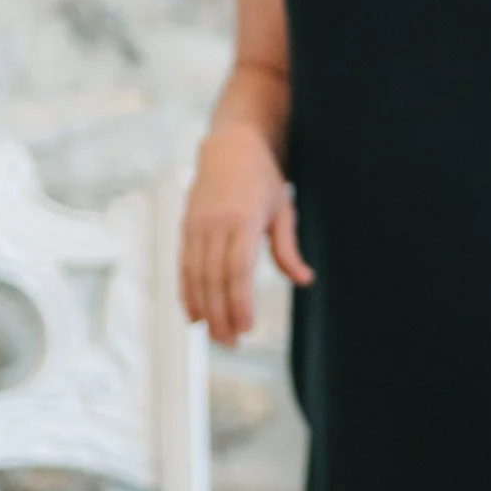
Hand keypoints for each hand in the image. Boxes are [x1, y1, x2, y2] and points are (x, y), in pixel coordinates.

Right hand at [180, 122, 310, 345]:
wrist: (230, 147)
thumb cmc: (264, 179)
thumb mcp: (283, 210)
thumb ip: (288, 249)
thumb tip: (305, 281)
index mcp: (242, 221)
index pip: (237, 271)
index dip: (239, 302)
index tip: (246, 328)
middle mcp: (215, 225)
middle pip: (214, 279)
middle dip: (221, 314)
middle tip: (230, 343)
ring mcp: (196, 226)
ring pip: (196, 275)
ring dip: (204, 309)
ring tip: (215, 335)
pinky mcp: (186, 228)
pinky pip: (184, 266)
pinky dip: (187, 293)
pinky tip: (194, 315)